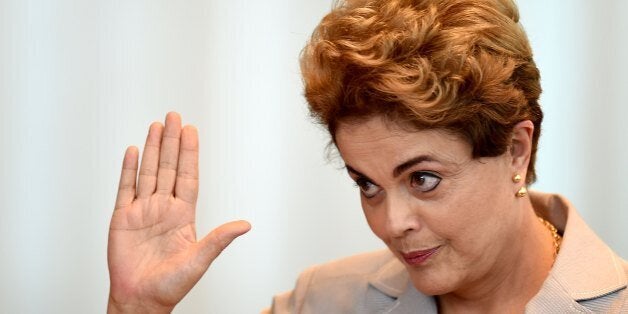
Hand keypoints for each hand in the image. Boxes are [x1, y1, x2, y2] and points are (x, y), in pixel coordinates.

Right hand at [107, 112, 250, 312]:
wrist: (141, 299)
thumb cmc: (171, 285)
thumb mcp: (199, 260)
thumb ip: (219, 239)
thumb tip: (246, 225)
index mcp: (183, 215)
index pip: (188, 176)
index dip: (190, 153)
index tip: (191, 131)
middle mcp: (163, 208)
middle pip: (168, 168)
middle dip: (171, 142)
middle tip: (174, 116)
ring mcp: (142, 211)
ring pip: (148, 172)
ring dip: (152, 149)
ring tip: (155, 126)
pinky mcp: (121, 218)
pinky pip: (125, 188)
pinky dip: (128, 169)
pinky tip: (132, 151)